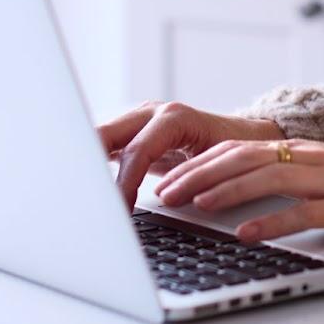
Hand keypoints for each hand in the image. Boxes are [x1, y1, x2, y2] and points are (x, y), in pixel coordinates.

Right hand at [97, 100, 284, 209]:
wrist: (243, 137)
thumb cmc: (234, 151)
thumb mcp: (213, 167)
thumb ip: (187, 181)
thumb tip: (162, 203)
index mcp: (173, 117)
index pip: (136, 152)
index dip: (123, 184)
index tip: (118, 211)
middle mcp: (150, 112)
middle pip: (104, 136)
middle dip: (90, 166)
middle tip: (83, 201)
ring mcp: (138, 120)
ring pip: (99, 140)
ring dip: (88, 166)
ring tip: (80, 198)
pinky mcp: (132, 133)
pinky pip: (107, 147)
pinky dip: (95, 166)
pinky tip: (89, 189)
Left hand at [151, 138, 323, 242]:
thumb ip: (292, 179)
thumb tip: (246, 193)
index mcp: (304, 152)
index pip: (241, 148)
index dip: (202, 162)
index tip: (170, 176)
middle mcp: (313, 160)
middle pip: (246, 158)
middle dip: (202, 173)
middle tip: (167, 190)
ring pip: (270, 177)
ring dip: (229, 190)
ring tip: (197, 204)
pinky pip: (306, 212)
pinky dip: (272, 222)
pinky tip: (248, 233)